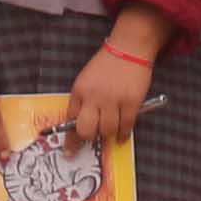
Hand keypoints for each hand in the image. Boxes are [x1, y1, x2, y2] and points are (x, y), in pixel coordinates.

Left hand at [67, 30, 162, 145]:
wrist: (127, 49)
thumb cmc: (105, 65)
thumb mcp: (85, 80)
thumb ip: (82, 100)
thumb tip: (80, 123)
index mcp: (80, 90)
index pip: (71, 120)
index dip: (70, 138)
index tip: (69, 150)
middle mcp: (94, 97)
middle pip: (86, 130)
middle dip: (88, 139)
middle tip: (92, 140)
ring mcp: (113, 100)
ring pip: (107, 131)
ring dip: (108, 137)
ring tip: (109, 135)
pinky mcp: (131, 102)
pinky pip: (126, 126)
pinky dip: (123, 134)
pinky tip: (122, 136)